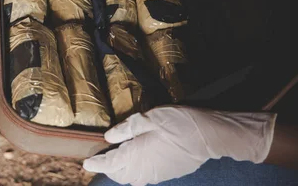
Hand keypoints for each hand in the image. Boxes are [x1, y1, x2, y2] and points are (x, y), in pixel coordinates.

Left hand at [83, 106, 275, 185]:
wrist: (211, 137)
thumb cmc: (180, 123)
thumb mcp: (151, 118)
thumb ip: (127, 128)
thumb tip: (108, 137)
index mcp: (137, 155)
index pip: (110, 163)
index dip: (97, 163)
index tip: (86, 163)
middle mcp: (145, 170)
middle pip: (120, 175)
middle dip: (108, 169)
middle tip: (98, 160)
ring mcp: (158, 174)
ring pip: (133, 179)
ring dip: (121, 172)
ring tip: (115, 163)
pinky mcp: (168, 174)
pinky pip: (145, 178)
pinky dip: (135, 173)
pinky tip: (136, 163)